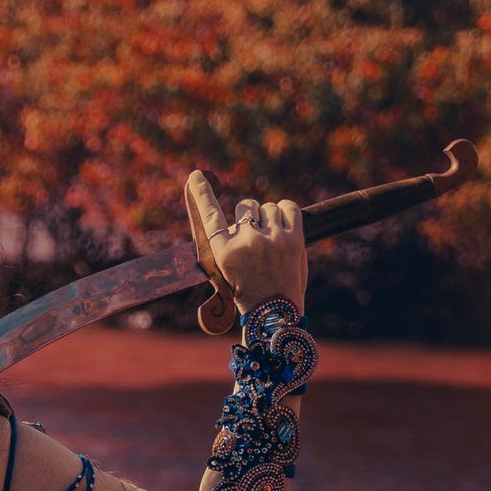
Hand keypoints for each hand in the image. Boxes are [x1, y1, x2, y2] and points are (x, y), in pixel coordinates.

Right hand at [185, 170, 306, 335]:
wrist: (275, 314)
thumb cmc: (248, 293)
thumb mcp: (227, 271)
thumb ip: (231, 244)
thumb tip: (242, 217)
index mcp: (223, 252)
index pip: (210, 216)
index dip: (201, 194)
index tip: (195, 176)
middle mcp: (246, 242)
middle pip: (245, 207)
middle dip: (249, 217)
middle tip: (255, 238)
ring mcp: (271, 239)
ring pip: (268, 208)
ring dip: (269, 218)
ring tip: (271, 239)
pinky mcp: (294, 238)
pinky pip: (289, 207)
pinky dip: (286, 212)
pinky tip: (284, 225)